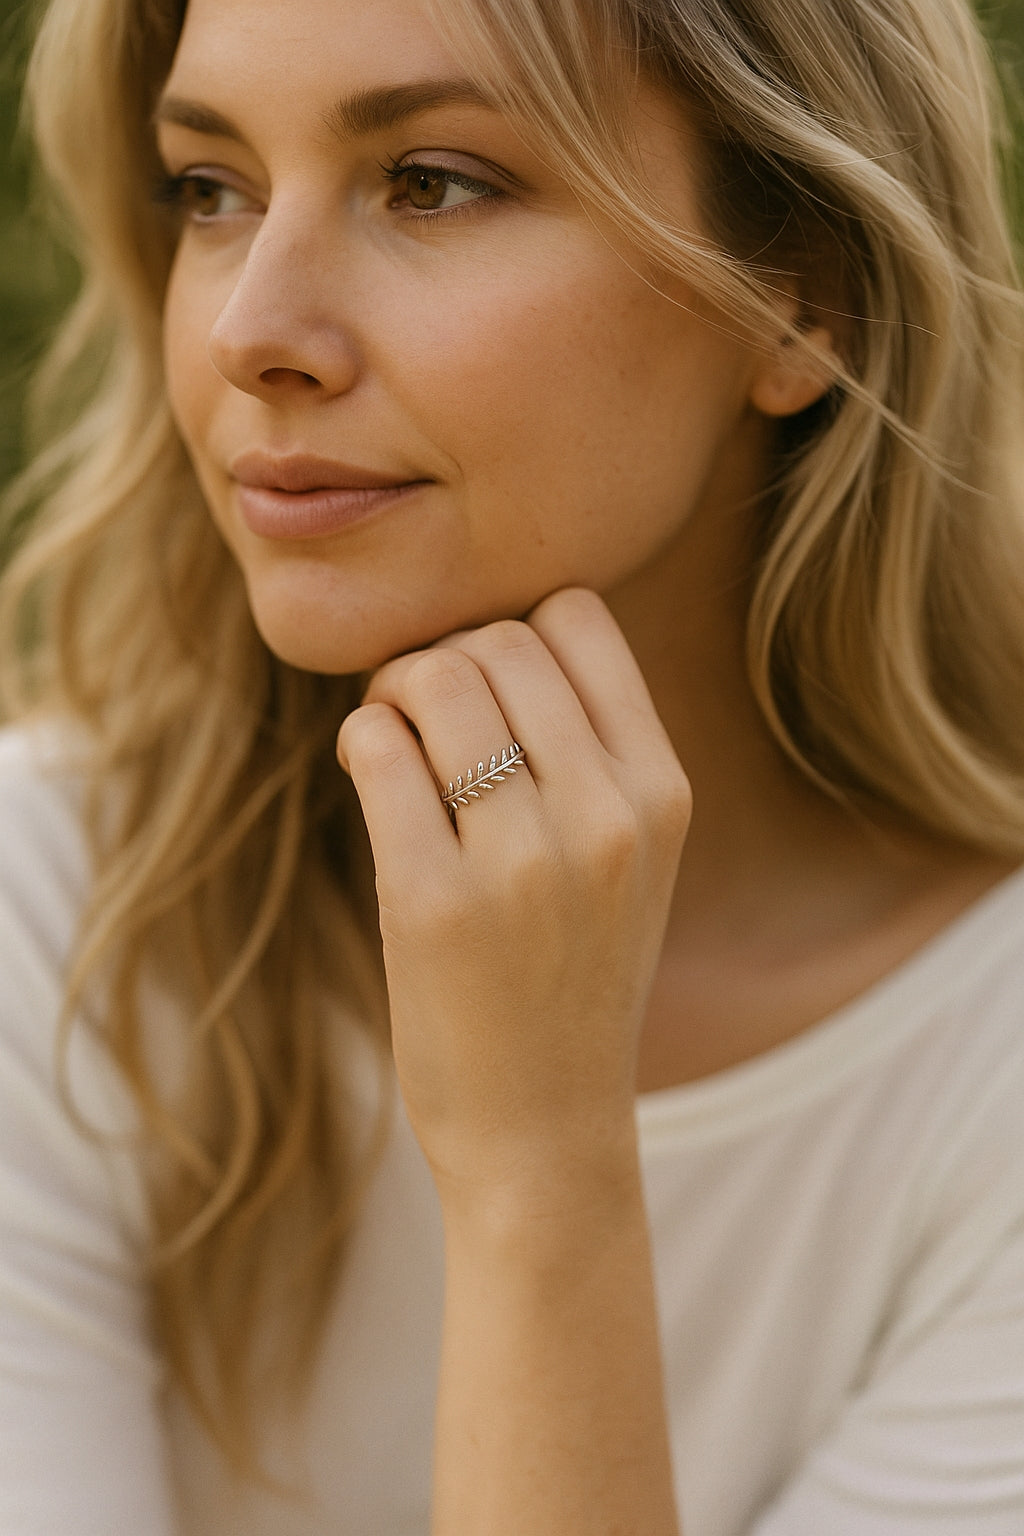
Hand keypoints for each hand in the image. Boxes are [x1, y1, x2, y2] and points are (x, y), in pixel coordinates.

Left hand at [336, 588, 690, 1215]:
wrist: (548, 1133)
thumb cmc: (574, 983)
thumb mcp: (631, 861)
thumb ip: (588, 752)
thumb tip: (480, 641)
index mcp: (662, 794)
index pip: (579, 617)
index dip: (515, 629)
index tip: (486, 683)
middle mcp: (608, 816)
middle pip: (498, 641)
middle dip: (442, 658)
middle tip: (417, 713)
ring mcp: (524, 861)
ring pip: (436, 680)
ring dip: (393, 693)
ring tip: (390, 741)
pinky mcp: (434, 902)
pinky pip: (378, 750)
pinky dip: (362, 741)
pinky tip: (370, 773)